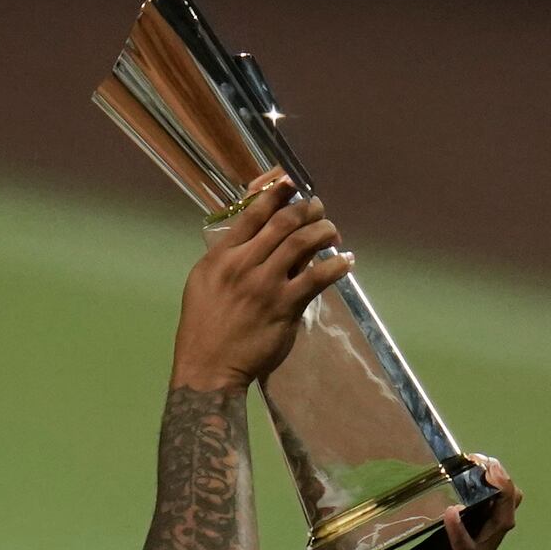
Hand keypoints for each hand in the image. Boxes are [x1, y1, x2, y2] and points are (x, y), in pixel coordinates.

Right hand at [169, 175, 350, 391]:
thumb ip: (228, 258)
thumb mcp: (204, 282)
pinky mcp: (286, 306)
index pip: (252, 214)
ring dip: (323, 231)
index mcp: (222, 256)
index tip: (291, 183)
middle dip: (306, 209)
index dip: (275, 193)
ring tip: (333, 230)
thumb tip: (256, 239)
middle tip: (318, 207)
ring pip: (302, 243)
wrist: (210, 366)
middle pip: (283, 222)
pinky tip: (346, 261)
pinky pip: (317, 278)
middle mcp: (244, 264)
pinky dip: (336, 266)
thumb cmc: (204, 326)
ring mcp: (266, 284)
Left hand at [361, 456, 521, 549]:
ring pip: (497, 523)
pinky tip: (451, 513)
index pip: (469, 505)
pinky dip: (459, 532)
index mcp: (450, 546)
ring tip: (488, 473)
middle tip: (483, 459)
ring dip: (496, 497)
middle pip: (494, 508)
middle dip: (494, 481)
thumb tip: (342, 532)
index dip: (472, 481)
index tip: (464, 456)